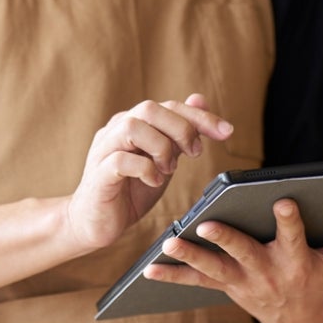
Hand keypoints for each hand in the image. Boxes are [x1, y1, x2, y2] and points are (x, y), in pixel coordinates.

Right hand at [65, 94, 233, 249]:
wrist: (95, 222)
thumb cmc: (129, 191)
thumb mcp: (162, 160)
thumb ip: (178, 133)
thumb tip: (199, 100)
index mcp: (133, 123)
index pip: (169, 106)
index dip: (200, 117)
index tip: (227, 132)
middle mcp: (116, 130)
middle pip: (150, 109)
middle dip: (181, 129)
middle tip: (193, 154)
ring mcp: (104, 151)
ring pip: (133, 128)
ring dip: (161, 148)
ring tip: (168, 169)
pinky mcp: (98, 175)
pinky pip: (120, 161)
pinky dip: (145, 169)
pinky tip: (154, 182)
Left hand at [143, 199, 322, 322]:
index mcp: (297, 263)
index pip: (293, 238)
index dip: (289, 221)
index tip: (283, 201)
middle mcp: (266, 273)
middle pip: (243, 253)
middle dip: (225, 238)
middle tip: (206, 224)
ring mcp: (243, 282)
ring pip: (213, 268)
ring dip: (190, 255)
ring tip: (168, 242)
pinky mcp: (227, 287)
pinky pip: (196, 283)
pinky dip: (172, 276)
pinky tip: (148, 269)